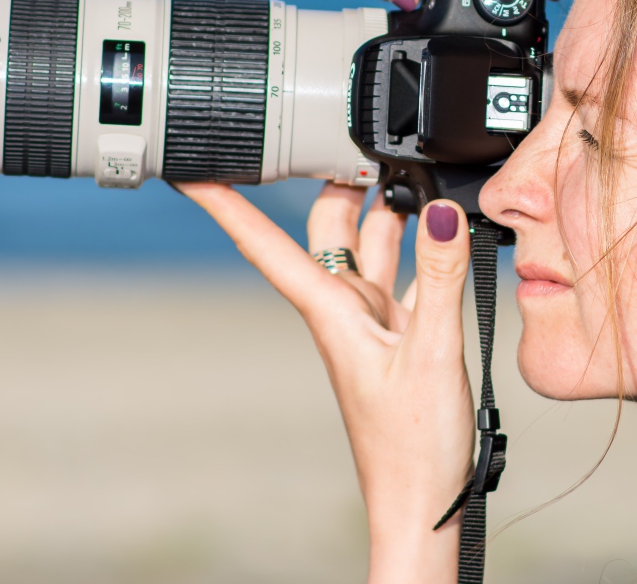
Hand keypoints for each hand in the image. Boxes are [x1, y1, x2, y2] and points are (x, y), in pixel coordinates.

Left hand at [178, 182, 474, 583]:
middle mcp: (344, 308)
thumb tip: (441, 214)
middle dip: (334, 179)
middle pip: (326, 226)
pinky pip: (404, 270)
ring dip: (384, 206)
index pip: (265, 244)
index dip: (226, 204)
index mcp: (330, 311)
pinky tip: (443, 230)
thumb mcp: (432, 354)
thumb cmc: (413, 447)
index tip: (192, 168)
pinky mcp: (400, 330)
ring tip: (409, 167)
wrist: (423, 501)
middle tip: (355, 135)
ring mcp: (372, 319)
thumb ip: (440, 278)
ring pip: (369, 242)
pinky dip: (422, 244)